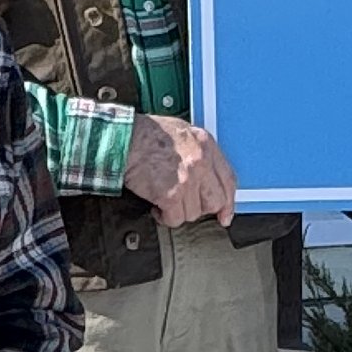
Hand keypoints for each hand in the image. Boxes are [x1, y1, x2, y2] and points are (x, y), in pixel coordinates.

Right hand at [121, 113, 236, 226]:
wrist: (123, 139)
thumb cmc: (145, 134)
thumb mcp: (182, 133)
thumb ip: (198, 152)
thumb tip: (206, 175)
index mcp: (206, 144)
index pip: (229, 180)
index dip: (228, 202)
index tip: (225, 214)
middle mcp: (201, 162)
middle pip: (215, 201)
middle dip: (201, 208)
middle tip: (186, 206)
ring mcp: (188, 179)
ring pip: (194, 213)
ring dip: (178, 211)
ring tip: (165, 200)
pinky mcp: (172, 195)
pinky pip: (175, 218)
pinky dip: (165, 217)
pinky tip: (157, 207)